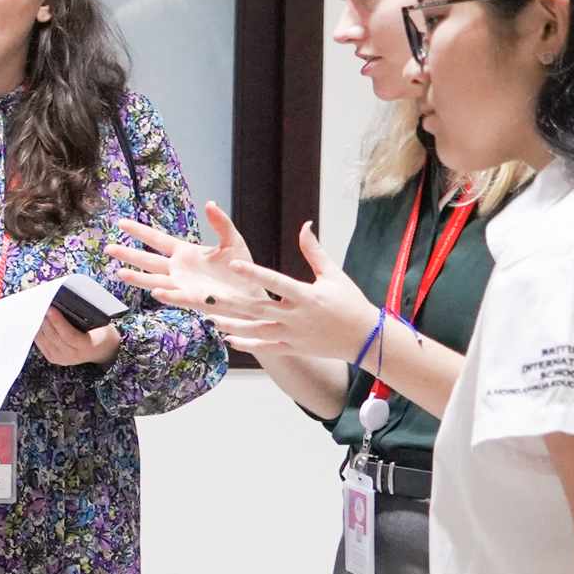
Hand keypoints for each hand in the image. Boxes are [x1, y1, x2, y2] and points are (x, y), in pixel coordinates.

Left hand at [33, 310, 119, 367]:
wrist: (101, 350)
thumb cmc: (100, 332)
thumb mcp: (100, 323)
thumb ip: (85, 316)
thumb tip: (64, 302)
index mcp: (88, 346)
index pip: (69, 335)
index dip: (58, 322)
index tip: (51, 308)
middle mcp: (74, 355)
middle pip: (54, 337)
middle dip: (45, 321)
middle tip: (40, 306)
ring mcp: (62, 358)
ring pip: (45, 340)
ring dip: (39, 325)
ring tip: (35, 311)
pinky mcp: (54, 358)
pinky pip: (41, 344)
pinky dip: (37, 332)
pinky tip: (35, 322)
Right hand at [111, 200, 258, 312]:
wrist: (253, 293)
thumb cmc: (241, 269)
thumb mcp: (232, 241)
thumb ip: (221, 223)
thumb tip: (210, 203)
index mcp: (185, 253)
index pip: (157, 240)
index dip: (139, 231)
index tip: (121, 223)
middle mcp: (179, 270)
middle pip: (148, 260)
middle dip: (128, 254)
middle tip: (108, 248)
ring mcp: (184, 286)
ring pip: (155, 281)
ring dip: (138, 278)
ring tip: (119, 273)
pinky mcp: (195, 300)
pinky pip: (178, 297)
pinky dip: (167, 295)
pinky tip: (155, 291)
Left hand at [208, 222, 379, 365]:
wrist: (366, 338)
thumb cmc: (351, 302)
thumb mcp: (334, 275)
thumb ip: (314, 252)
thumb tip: (304, 225)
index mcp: (307, 295)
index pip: (276, 281)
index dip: (254, 273)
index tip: (234, 264)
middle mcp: (297, 316)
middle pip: (258, 308)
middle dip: (231, 303)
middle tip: (207, 297)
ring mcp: (294, 334)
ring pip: (257, 331)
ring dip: (233, 326)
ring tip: (211, 319)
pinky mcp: (294, 347)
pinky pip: (267, 348)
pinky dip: (248, 345)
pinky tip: (229, 340)